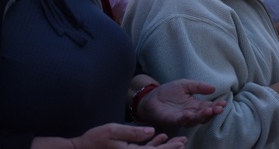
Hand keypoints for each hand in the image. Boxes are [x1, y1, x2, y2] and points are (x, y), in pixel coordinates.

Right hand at [66, 124, 183, 147]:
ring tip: (176, 140)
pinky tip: (159, 137)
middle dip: (170, 148)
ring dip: (164, 147)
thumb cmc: (94, 140)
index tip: (181, 142)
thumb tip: (152, 131)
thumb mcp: (113, 131)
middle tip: (184, 141)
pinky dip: (152, 145)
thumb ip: (134, 132)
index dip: (170, 148)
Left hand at [137, 79, 225, 129]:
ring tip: (209, 110)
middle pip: (204, 115)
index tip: (223, 102)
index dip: (216, 105)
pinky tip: (190, 114)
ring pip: (195, 120)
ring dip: (202, 116)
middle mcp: (191, 113)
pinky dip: (185, 118)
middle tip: (219, 108)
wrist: (152, 96)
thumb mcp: (185, 85)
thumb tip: (213, 88)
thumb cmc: (168, 91)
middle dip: (212, 112)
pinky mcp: (172, 120)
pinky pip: (180, 121)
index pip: (208, 107)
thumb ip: (198, 86)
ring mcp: (182, 118)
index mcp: (195, 105)